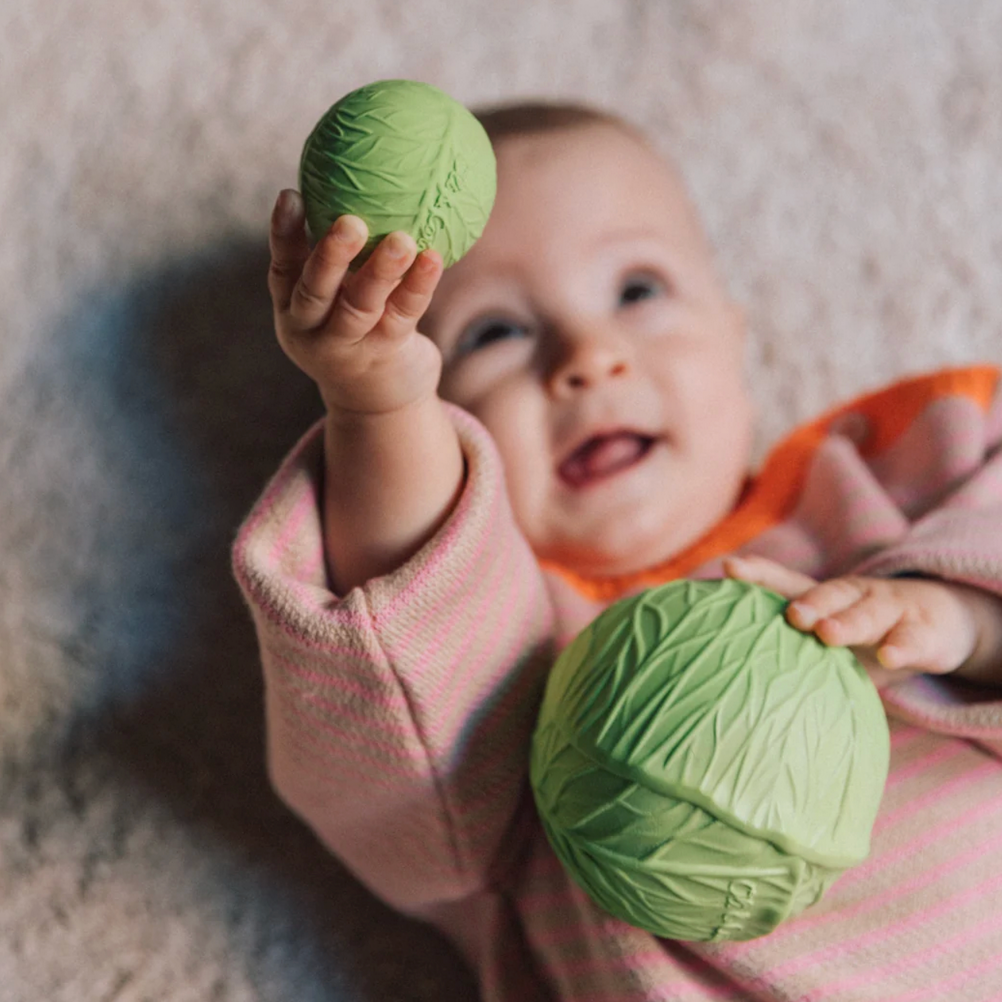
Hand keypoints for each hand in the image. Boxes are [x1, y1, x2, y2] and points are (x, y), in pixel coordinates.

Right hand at [267, 189, 444, 414]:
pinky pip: (403, 315)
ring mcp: (347, 347)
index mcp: (293, 309)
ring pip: (360, 305)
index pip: (282, 267)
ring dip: (381, 271)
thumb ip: (341, 256)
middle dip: (329, 255)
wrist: (378, 400)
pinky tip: (434, 257)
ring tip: (402, 239)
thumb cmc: (357, 330)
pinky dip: (418, 286)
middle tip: (350, 221)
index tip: (290, 193)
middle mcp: (312, 330)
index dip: (283, 233)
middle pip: (315, 290)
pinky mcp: (384, 355)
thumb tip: (361, 178)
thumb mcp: (336, 299)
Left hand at [722, 555, 985, 680]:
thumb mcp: (828, 642)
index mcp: (823, 597)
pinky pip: (911, 640)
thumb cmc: (864, 637)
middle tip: (790, 615)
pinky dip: (900, 647)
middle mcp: (854, 596)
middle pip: (828, 594)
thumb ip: (791, 654)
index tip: (728, 568)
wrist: (938, 623)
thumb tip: (734, 684)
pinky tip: (888, 655)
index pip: (786, 581)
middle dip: (808, 602)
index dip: (758, 574)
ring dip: (847, 622)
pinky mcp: (923, 632)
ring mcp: (890, 610)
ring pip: (867, 613)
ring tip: (827, 634)